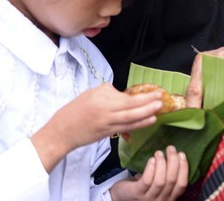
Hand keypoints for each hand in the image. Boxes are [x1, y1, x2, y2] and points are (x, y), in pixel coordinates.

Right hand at [32, 83, 161, 171]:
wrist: (62, 131)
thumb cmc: (75, 110)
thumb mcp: (90, 94)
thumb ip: (108, 92)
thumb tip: (124, 94)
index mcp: (100, 97)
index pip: (124, 96)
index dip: (141, 96)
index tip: (154, 91)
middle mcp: (104, 109)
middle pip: (130, 106)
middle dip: (147, 102)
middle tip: (161, 98)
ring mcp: (106, 122)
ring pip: (130, 118)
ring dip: (146, 114)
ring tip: (159, 109)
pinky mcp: (107, 132)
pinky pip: (126, 127)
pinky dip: (139, 124)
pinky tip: (149, 120)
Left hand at [110, 146, 188, 199]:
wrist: (121, 197)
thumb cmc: (143, 188)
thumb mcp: (158, 185)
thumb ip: (167, 176)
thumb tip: (176, 155)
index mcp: (169, 197)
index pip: (182, 185)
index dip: (184, 169)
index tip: (182, 154)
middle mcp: (161, 200)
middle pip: (172, 181)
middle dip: (173, 162)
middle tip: (171, 148)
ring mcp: (148, 199)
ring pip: (160, 181)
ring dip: (161, 164)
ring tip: (159, 152)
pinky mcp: (137, 193)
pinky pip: (146, 181)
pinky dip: (150, 169)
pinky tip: (151, 160)